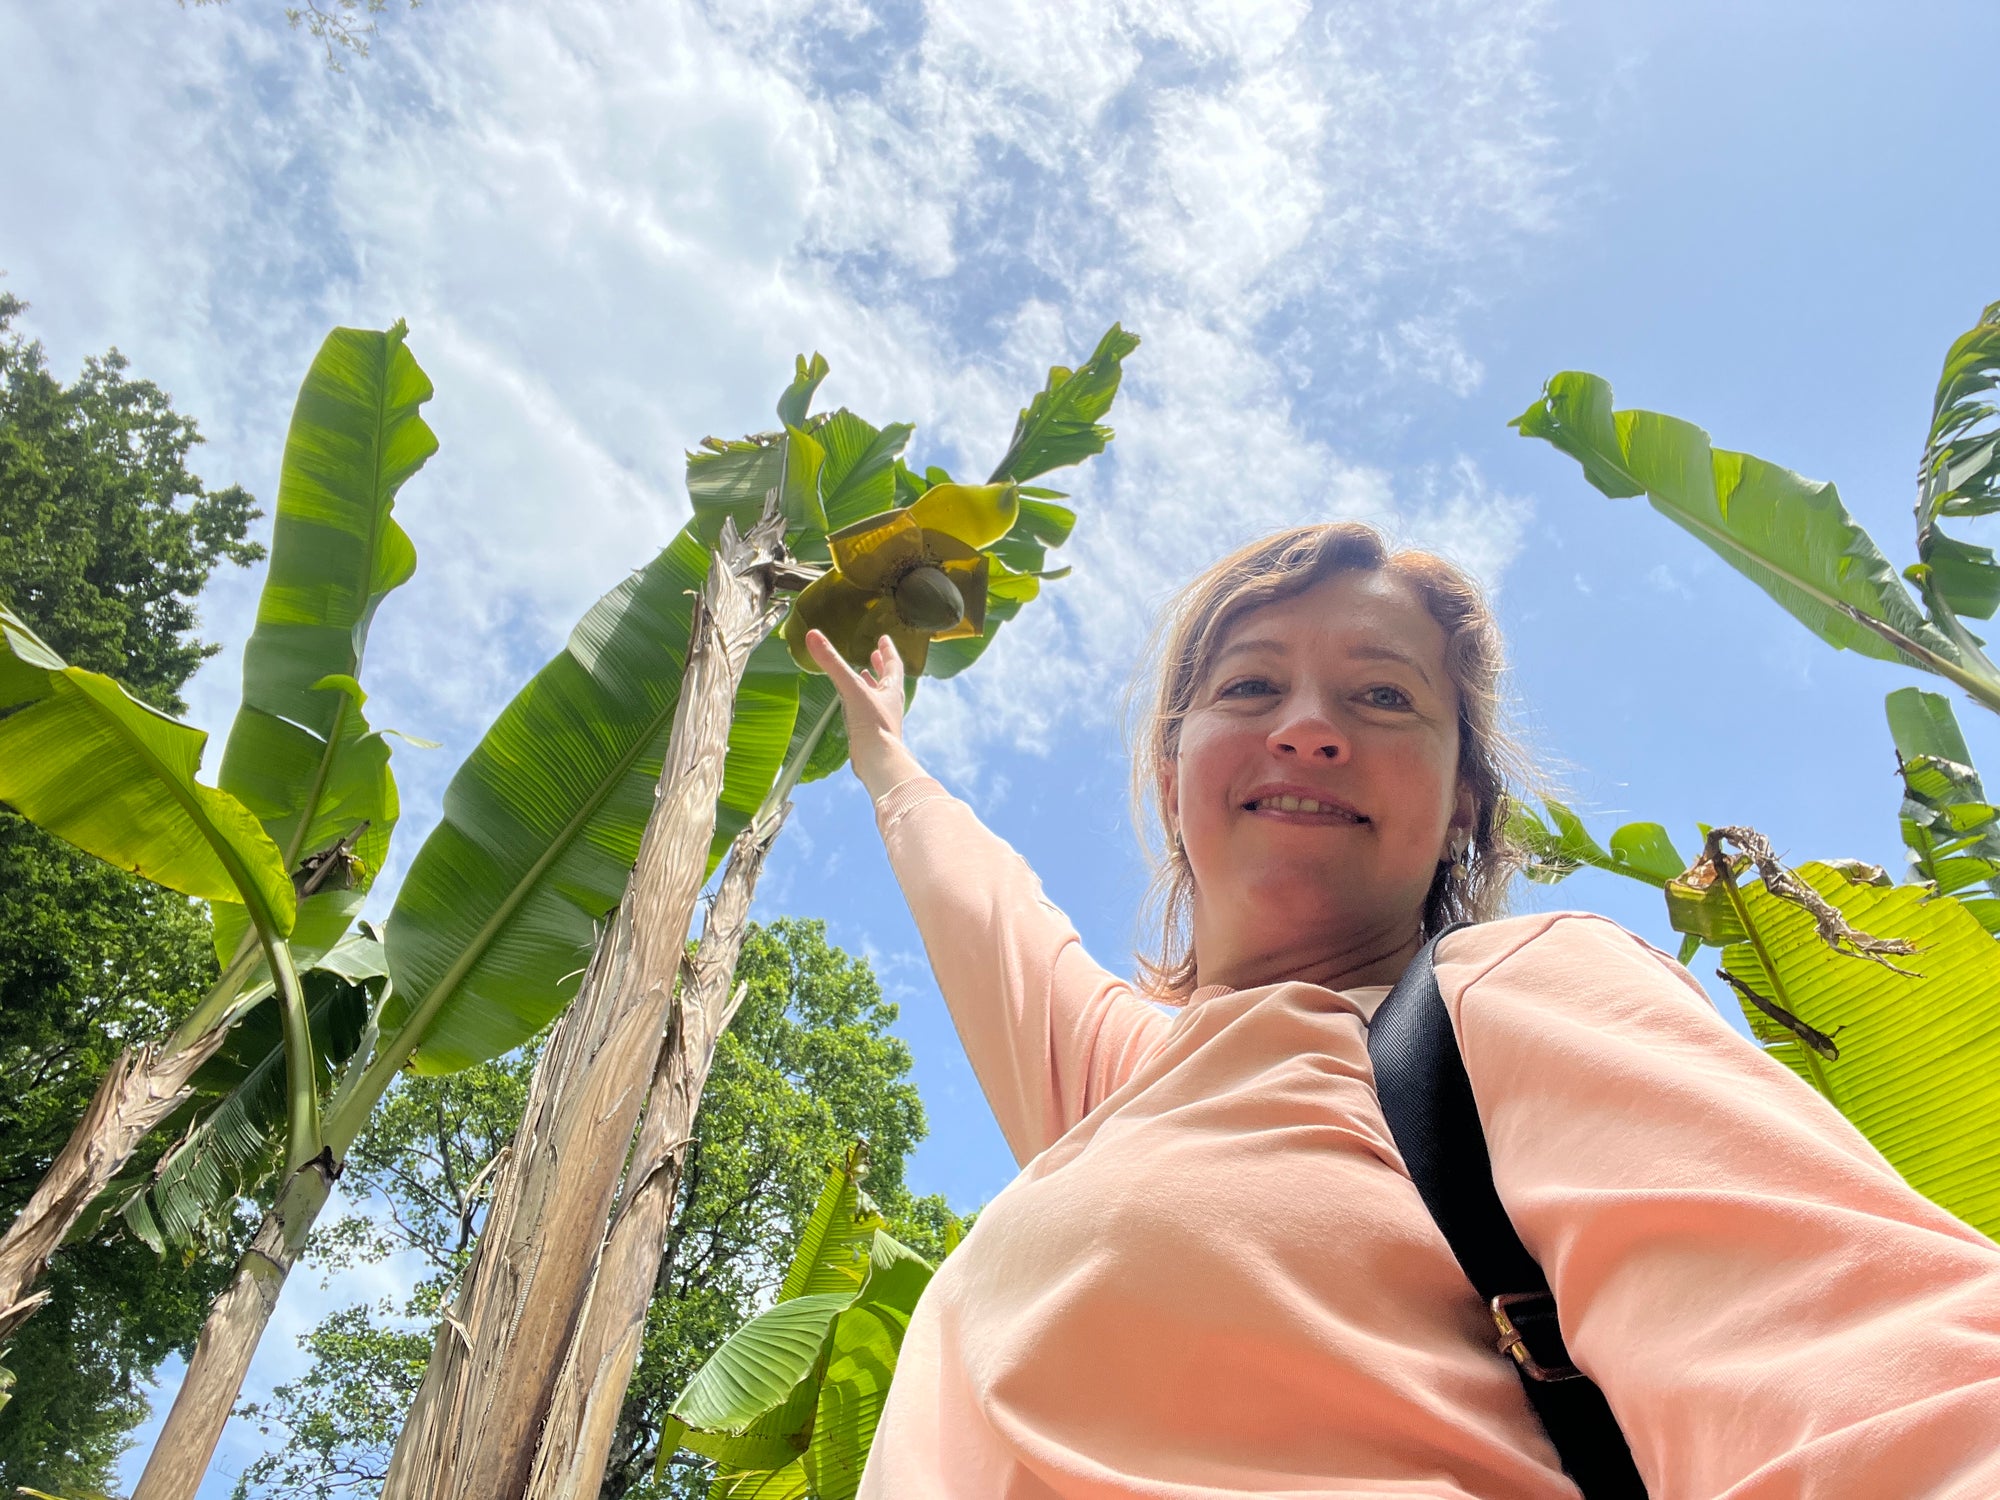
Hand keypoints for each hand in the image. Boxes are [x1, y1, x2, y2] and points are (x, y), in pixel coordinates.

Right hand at [804, 630, 925, 799]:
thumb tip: (813, 635)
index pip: (893, 664)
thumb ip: (832, 662)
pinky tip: (853, 705)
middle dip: (881, 666)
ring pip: (879, 696)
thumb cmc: (871, 724)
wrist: (878, 760)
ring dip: (872, 684)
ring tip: (863, 675)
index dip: (888, 650)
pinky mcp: (873, 733)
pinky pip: (868, 712)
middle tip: (875, 654)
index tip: (884, 639)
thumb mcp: (851, 688)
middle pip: (888, 679)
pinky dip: (862, 702)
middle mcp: (890, 703)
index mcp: (891, 690)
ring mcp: (883, 719)